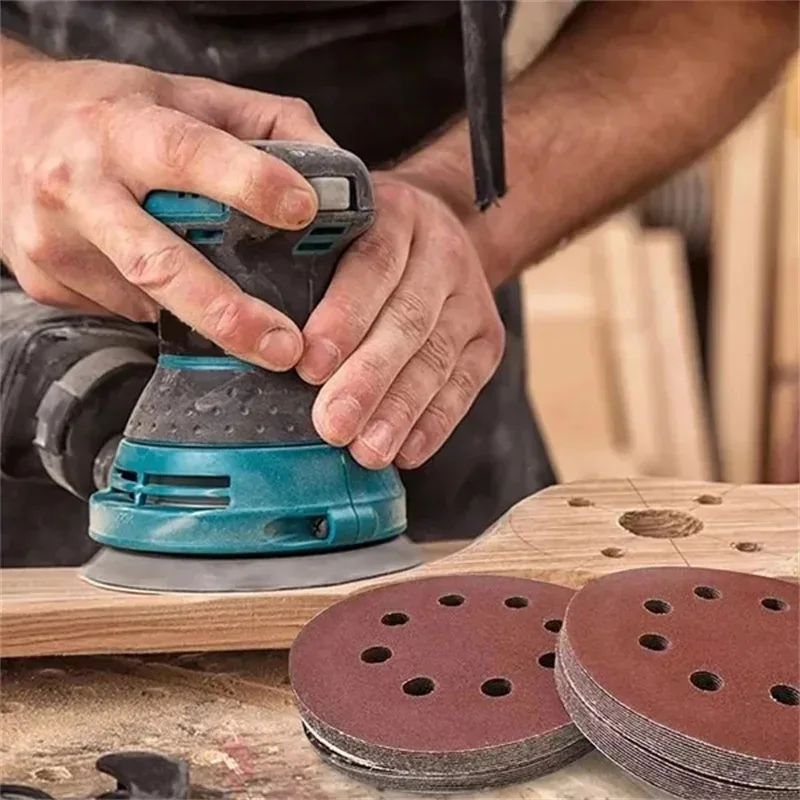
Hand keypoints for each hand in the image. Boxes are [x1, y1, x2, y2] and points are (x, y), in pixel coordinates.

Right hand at [1, 55, 334, 369]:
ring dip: (206, 319)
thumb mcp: (186, 95)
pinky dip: (165, 309)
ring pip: (148, 300)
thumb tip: (334, 174)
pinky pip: (127, 311)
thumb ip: (267, 124)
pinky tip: (175, 290)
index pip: (188, 153)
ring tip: (251, 329)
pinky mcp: (47, 283)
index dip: (248, 182)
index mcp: (120, 129)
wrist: (2, 127)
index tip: (305, 210)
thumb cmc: (110, 111)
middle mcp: (78, 186)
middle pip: (159, 263)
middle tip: (284, 347)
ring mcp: (56, 243)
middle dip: (228, 313)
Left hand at [297, 175, 505, 469]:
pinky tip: (409, 451)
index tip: (310, 366)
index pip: (373, 264)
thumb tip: (260, 341)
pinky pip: (465, 384)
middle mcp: (441, 252)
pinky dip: (436, 422)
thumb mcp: (340, 229)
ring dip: (400, 410)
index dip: (343, 317)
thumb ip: (306, 268)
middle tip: (333, 425)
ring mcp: (470, 297)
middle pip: (407, 320)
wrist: (445, 228)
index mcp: (397, 215)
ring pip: (436, 358)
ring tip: (368, 450)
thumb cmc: (370, 243)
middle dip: (368, 379)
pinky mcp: (488, 337)